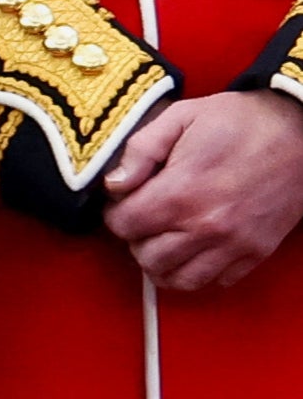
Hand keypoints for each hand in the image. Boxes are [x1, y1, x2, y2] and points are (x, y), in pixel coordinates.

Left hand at [104, 90, 302, 293]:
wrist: (301, 130)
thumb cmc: (241, 121)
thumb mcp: (182, 117)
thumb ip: (140, 150)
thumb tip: (114, 184)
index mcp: (181, 191)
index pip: (123, 226)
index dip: (116, 213)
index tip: (126, 202)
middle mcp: (206, 225)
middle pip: (146, 257)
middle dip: (137, 239)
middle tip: (146, 220)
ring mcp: (234, 243)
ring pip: (177, 279)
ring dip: (164, 262)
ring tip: (166, 239)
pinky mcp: (256, 251)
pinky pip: (217, 281)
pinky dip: (200, 271)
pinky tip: (197, 248)